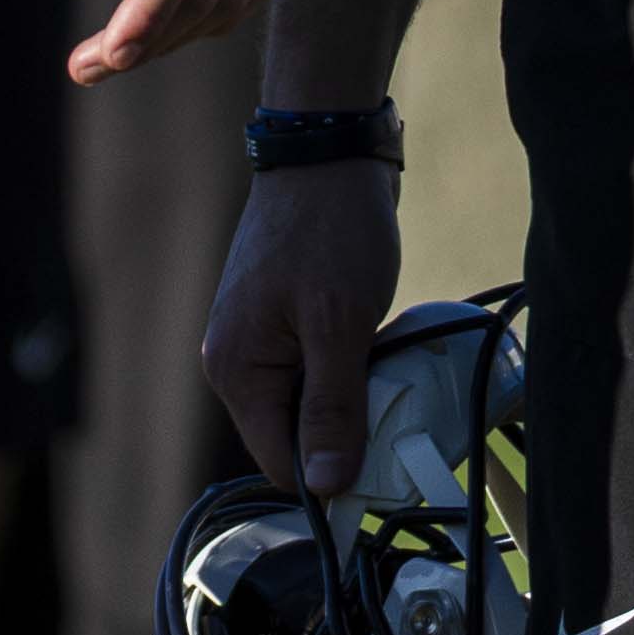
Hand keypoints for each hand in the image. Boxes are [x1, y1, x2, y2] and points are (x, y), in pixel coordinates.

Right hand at [199, 161, 406, 494]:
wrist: (330, 148)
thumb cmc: (331, 229)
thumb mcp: (339, 325)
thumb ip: (333, 408)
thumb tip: (326, 485)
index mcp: (236, 371)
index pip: (281, 463)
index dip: (331, 476)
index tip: (385, 466)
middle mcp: (238, 362)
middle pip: (294, 438)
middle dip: (345, 433)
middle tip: (397, 408)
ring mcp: (262, 339)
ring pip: (311, 404)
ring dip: (353, 398)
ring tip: (389, 368)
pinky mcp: (287, 320)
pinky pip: (318, 370)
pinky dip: (351, 369)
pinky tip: (379, 348)